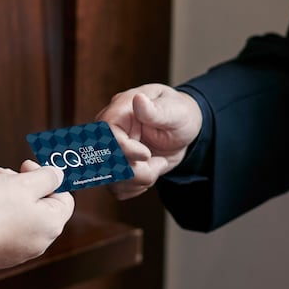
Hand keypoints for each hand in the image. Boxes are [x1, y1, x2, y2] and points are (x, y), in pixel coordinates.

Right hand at [0, 161, 74, 284]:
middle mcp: (39, 243)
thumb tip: (58, 176)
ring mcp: (18, 252)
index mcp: (51, 225)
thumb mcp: (24, 183)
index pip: (64, 199)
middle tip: (7, 174)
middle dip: (25, 186)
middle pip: (41, 207)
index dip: (48, 179)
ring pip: (22, 218)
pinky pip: (6, 231)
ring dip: (11, 198)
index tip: (26, 167)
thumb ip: (46, 177)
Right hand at [95, 83, 201, 199]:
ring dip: (139, 180)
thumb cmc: (179, 114)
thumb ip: (155, 110)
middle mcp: (108, 132)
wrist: (181, 131)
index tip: (147, 154)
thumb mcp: (174, 111)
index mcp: (119, 111)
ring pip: (111, 179)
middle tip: (159, 162)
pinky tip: (149, 173)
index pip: (107, 135)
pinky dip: (135, 188)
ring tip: (157, 165)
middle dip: (136, 170)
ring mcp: (109, 152)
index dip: (124, 150)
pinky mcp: (114, 168)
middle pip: (106, 161)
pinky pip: (116, 188)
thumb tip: (138, 100)